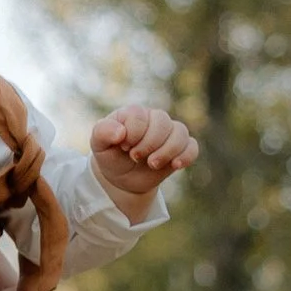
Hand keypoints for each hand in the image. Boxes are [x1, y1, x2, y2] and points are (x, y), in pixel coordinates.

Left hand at [90, 103, 196, 218]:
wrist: (121, 177)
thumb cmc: (110, 156)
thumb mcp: (98, 145)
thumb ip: (102, 132)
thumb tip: (120, 132)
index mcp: (134, 113)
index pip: (140, 116)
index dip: (133, 134)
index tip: (124, 147)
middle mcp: (154, 118)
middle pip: (162, 122)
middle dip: (149, 144)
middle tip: (135, 157)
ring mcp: (169, 133)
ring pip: (180, 132)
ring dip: (167, 151)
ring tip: (152, 165)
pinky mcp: (180, 149)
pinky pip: (192, 146)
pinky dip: (186, 156)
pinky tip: (175, 166)